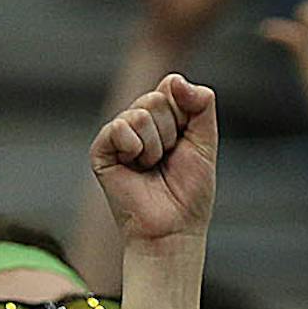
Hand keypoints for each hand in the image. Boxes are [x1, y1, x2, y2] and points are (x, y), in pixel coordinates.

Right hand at [91, 75, 219, 245]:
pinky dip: (134, 148)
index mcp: (163, 116)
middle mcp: (138, 121)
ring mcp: (119, 134)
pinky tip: (134, 167)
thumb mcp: (205, 142)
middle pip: (156, 98)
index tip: (185, 143)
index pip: (172, 86)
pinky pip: (119, 128)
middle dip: (171, 132)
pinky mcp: (101, 149)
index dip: (185, 114)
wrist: (173, 229)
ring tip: (152, 168)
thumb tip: (175, 79)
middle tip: (167, 161)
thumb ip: (201, 104)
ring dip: (156, 146)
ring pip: (141, 114)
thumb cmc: (190, 193)